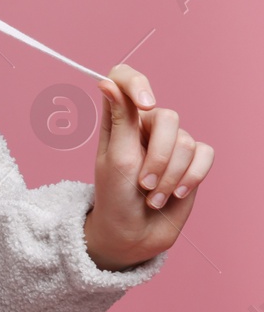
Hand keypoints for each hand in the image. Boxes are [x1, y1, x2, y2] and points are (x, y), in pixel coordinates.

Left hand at [82, 63, 214, 270]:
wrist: (133, 233)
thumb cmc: (115, 195)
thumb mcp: (114, 157)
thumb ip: (119, 119)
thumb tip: (107, 81)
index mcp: (118, 118)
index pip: (125, 78)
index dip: (137, 83)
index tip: (146, 104)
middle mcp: (145, 125)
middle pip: (167, 117)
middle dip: (158, 156)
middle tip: (143, 183)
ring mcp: (170, 143)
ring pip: (186, 140)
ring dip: (170, 175)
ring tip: (152, 196)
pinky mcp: (192, 162)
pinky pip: (205, 154)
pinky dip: (191, 177)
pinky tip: (175, 194)